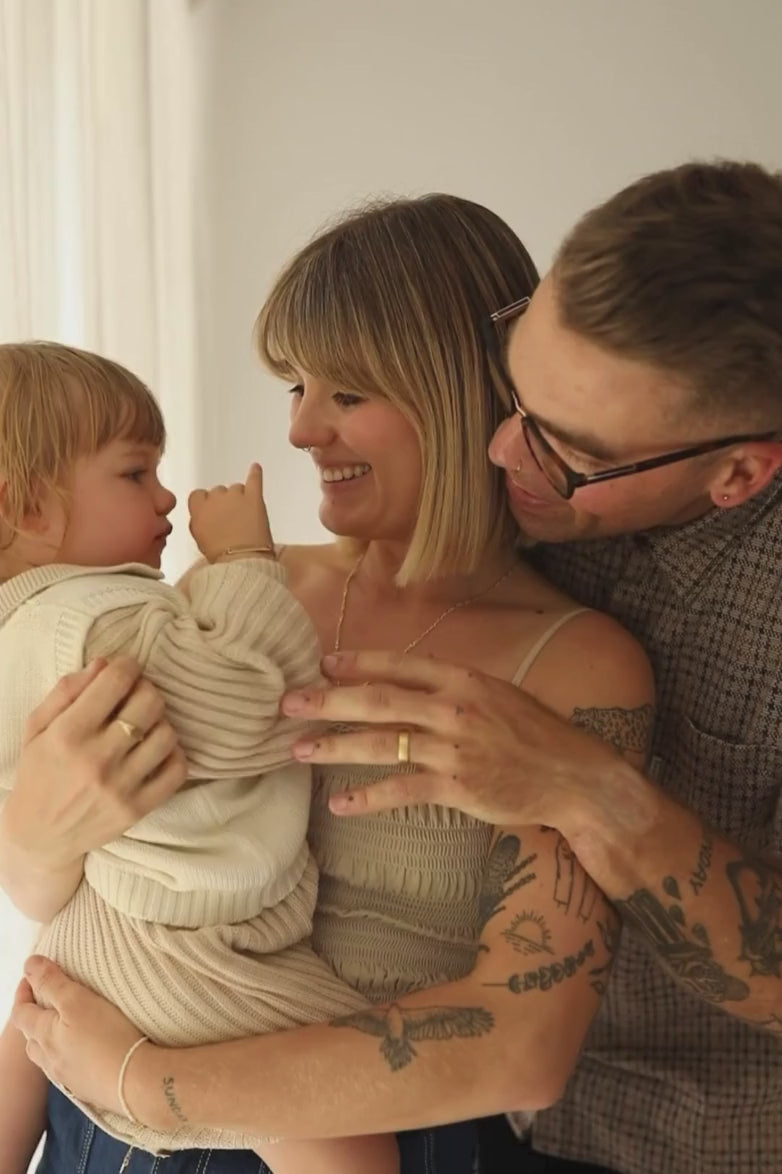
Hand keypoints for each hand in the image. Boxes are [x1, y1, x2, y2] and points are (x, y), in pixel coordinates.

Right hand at [1, 657, 186, 871]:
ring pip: (167, 734)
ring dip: (160, 723)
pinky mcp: (137, 809)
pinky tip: (156, 752)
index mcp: (67, 734)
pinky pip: (177, 770)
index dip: (128, 666)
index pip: (116, 681)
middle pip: (150, 703)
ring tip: (145, 727)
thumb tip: (105, 663)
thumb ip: (66, 691)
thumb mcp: (37, 728)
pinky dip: (173, 754)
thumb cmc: (38, 774)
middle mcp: (96, 759)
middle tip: (137, 696)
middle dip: (146, 690)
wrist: (39, 837)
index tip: (127, 669)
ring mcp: (120, 787)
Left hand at [12, 956, 142, 1115]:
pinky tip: (82, 1051)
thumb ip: (52, 982)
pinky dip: (67, 1055)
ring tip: (64, 1026)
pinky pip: (65, 1069)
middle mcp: (49, 1059)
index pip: (21, 1013)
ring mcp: (66, 1077)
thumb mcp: (77, 1000)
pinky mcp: (85, 1087)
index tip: (32, 975)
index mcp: (44, 1035)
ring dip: (49, 1039)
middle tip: (47, 999)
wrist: (134, 1082)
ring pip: (46, 1056)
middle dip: (34, 1017)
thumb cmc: (106, 1036)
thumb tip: (29, 965)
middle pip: (31, 1037)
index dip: (23, 992)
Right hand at [188, 463, 271, 561]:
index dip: (206, 504)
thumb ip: (200, 521)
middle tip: (232, 520)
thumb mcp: (199, 539)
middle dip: (225, 503)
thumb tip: (204, 516)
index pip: (198, 495)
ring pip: (236, 488)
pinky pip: (254, 479)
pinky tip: (256, 467)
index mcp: (198, 508)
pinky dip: (255, 473)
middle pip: (219, 492)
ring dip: (240, 498)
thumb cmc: (221, 555)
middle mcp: (215, 498)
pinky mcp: (254, 497)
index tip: (212, 513)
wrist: (242, 560)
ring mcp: (235, 495)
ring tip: (245, 517)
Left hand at [282, 650, 626, 828]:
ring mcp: (455, 748)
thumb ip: (453, 689)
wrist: (575, 775)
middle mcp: (455, 708)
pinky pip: (402, 791)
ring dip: (335, 746)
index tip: (322, 664)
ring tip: (300, 749)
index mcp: (464, 679)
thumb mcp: (498, 694)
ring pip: (382, 743)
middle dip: (328, 700)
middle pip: (379, 700)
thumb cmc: (535, 734)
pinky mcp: (458, 787)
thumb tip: (406, 686)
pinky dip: (367, 798)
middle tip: (289, 703)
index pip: (400, 664)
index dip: (358, 663)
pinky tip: (340, 803)